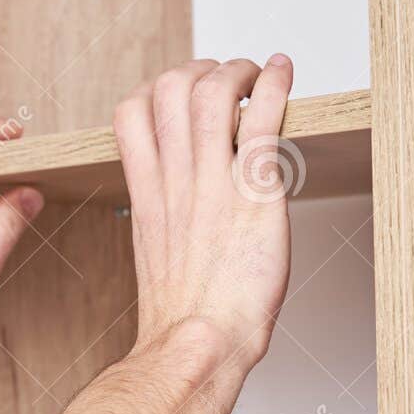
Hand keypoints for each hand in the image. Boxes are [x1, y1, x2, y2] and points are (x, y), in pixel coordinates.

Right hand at [112, 55, 295, 374]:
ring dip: (238, 70)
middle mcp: (176, 180)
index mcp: (149, 194)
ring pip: (211, 92)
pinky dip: (274, 84)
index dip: (156, 89)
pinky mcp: (254, 192)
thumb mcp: (160, 257)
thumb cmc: (186, 318)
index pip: (131, 113)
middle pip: (169, 89)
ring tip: (254, 75)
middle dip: (200, 70)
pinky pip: (262, 119)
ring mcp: (213, 183)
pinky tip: (282, 72)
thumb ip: (169, 221)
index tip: (182, 94)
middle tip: (226, 80)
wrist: (199, 343)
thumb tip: (188, 210)